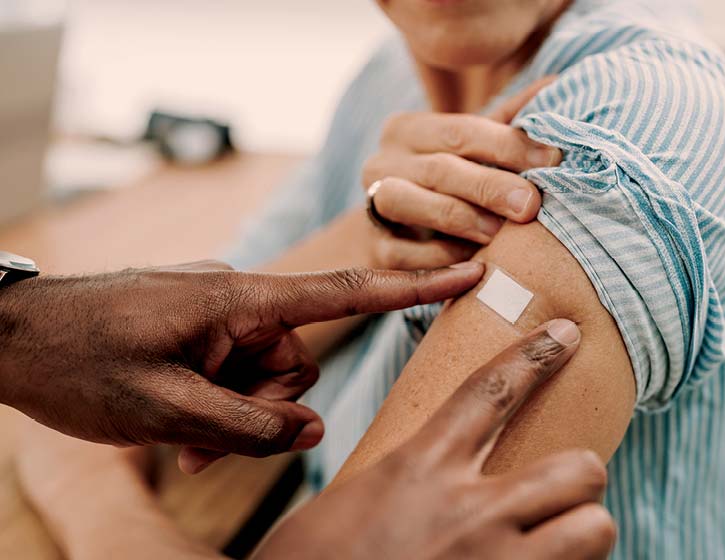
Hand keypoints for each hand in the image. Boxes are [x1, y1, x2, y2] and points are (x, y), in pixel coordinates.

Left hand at [0, 260, 483, 472]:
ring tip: (182, 443)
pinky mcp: (198, 328)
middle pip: (295, 361)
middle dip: (264, 409)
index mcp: (237, 300)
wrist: (7, 337)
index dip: (412, 286)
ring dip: (234, 415)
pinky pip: (232, 371)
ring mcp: (215, 314)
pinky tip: (178, 433)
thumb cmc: (77, 360)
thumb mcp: (165, 407)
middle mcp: (235, 300)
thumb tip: (312, 428)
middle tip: (209, 444)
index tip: (469, 272)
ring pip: (263, 375)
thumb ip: (248, 422)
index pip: (344, 291)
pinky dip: (217, 405)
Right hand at [256, 319, 615, 559]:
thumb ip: (412, 480)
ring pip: (595, 527)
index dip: (534, 356)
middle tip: (560, 496)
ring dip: (583, 531)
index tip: (566, 334)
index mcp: (420, 470)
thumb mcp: (355, 502)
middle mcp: (469, 512)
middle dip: (580, 479)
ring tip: (557, 542)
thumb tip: (450, 475)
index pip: (491, 391)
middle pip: (578, 467)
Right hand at [361, 76, 561, 269]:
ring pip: (407, 202)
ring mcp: (371, 203)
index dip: (509, 145)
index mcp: (408, 129)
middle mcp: (382, 161)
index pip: (462, 130)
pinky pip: (402, 253)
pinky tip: (474, 264)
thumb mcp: (476, 150)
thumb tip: (557, 84)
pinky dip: (439, 258)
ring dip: (459, 218)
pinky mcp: (374, 248)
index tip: (553, 159)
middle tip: (531, 205)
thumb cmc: (451, 184)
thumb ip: (509, 122)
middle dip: (489, 186)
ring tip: (500, 233)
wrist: (401, 233)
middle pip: (439, 168)